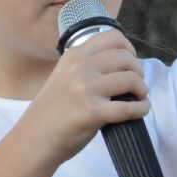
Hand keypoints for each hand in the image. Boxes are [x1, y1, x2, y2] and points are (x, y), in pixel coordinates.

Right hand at [20, 29, 148, 165]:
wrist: (34, 139)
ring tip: (140, 98)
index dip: (129, 48)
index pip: (112, 37)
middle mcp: (79, 68)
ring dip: (142, 90)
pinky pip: (129, 107)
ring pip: (131, 80)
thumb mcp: (64, 76)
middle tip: (137, 85)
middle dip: (138, 71)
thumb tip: (123, 62)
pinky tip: (141, 110)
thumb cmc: (52, 111)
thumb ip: (86, 66)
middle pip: (126, 58)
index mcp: (73, 56)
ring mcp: (85, 90)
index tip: (131, 62)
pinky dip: (142, 109)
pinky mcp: (92, 112)